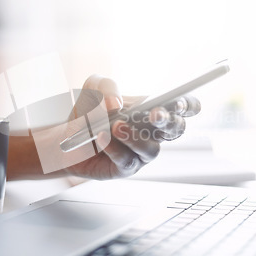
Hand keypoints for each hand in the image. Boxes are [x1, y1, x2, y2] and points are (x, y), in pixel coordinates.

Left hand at [65, 75, 199, 179]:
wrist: (67, 137)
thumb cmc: (89, 111)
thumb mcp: (95, 88)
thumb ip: (107, 87)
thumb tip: (116, 104)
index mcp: (153, 109)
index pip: (184, 107)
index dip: (187, 105)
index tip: (176, 102)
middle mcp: (153, 132)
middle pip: (176, 129)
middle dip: (168, 121)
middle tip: (154, 115)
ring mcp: (141, 152)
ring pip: (151, 149)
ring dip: (135, 137)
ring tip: (116, 126)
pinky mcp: (127, 168)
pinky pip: (127, 161)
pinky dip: (114, 148)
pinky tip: (101, 138)